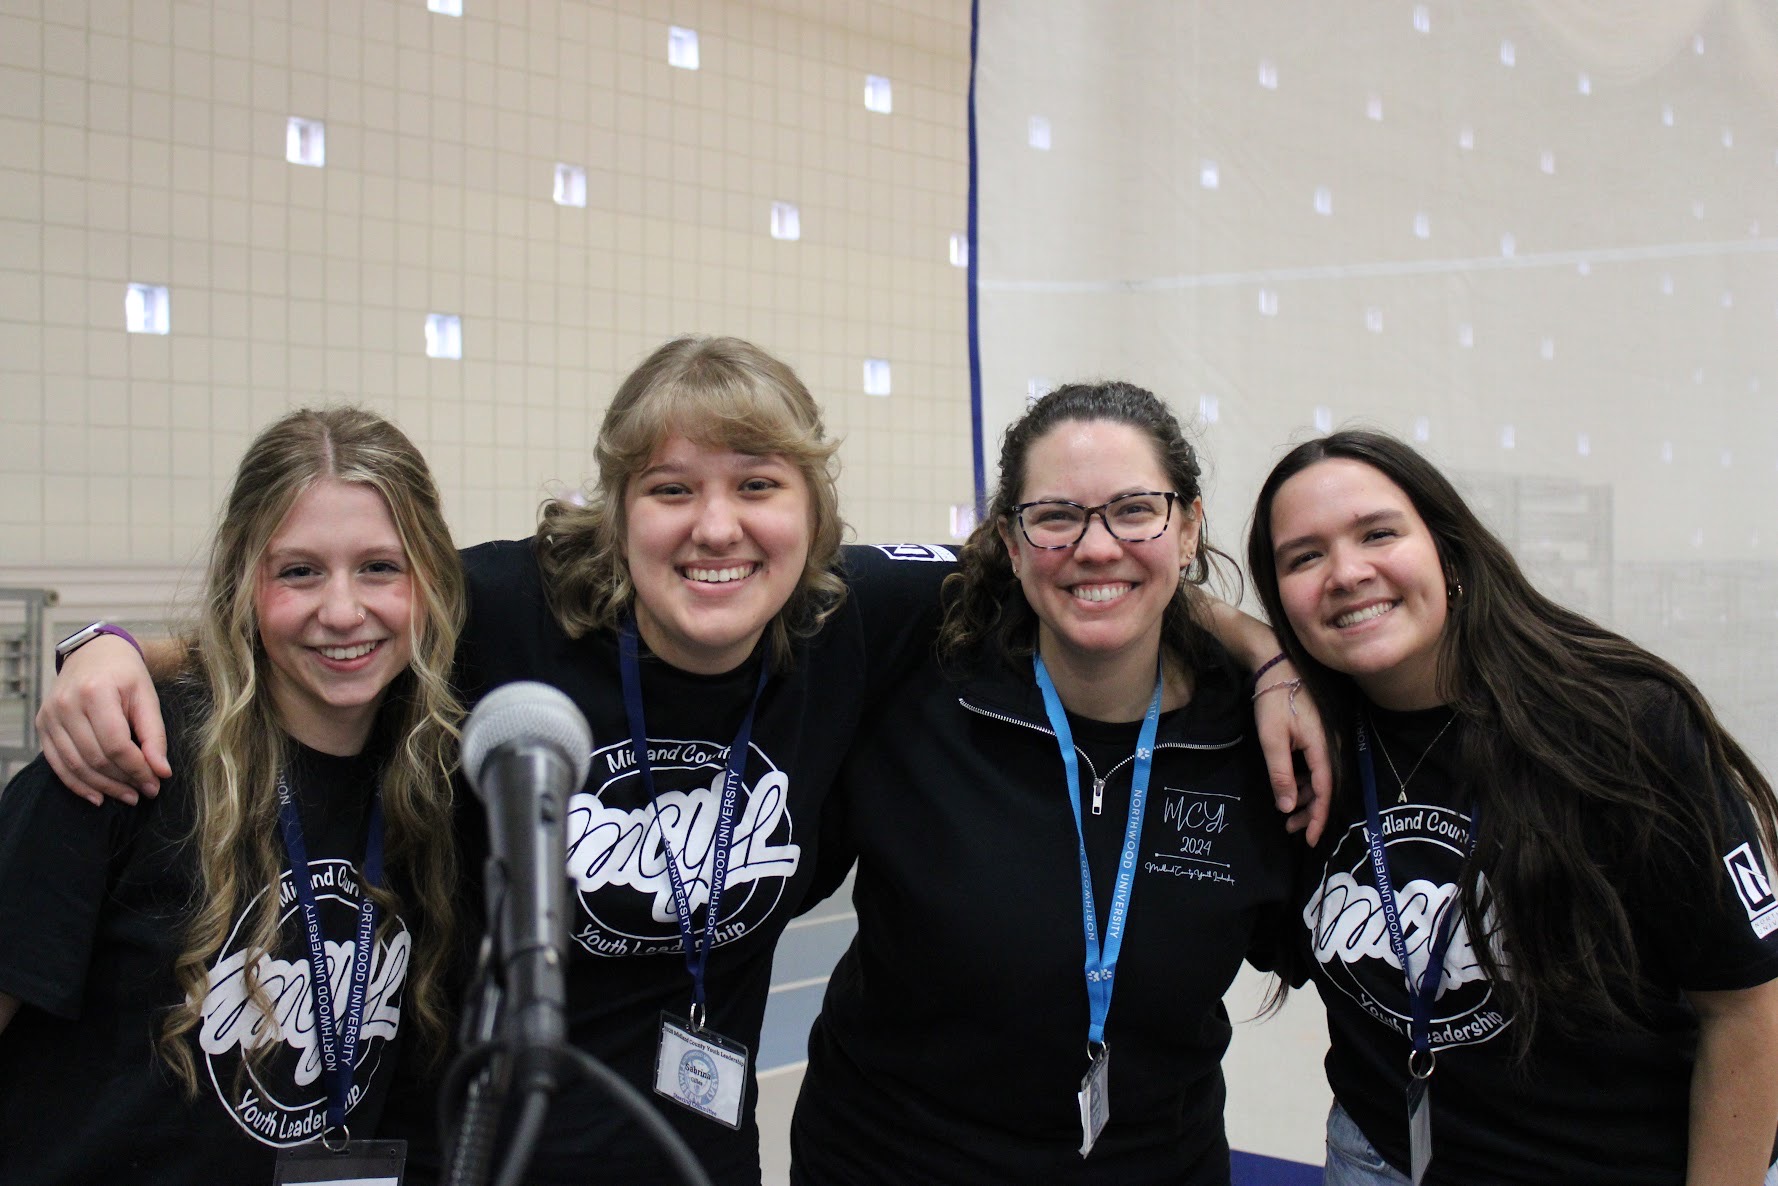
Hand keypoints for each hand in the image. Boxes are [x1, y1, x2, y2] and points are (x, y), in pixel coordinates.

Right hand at [33, 635, 168, 805]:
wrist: (94, 654)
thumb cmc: (125, 675)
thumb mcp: (147, 697)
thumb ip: (155, 735)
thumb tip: (162, 772)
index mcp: (95, 693)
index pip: (116, 745)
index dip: (137, 770)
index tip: (154, 784)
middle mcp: (66, 705)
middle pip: (95, 758)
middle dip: (122, 781)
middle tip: (143, 792)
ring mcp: (50, 716)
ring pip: (76, 765)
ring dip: (103, 787)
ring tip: (127, 796)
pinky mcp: (43, 725)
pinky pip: (58, 764)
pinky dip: (77, 784)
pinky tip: (98, 796)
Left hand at [1253, 658, 1331, 845]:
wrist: (1277, 665)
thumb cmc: (1273, 699)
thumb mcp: (1272, 739)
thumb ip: (1281, 774)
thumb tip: (1288, 807)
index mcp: (1323, 748)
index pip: (1326, 791)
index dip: (1319, 818)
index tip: (1310, 840)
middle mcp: (1331, 747)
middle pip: (1326, 788)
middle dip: (1310, 812)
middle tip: (1290, 830)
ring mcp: (1325, 741)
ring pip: (1321, 779)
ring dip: (1306, 798)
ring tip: (1286, 816)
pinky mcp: (1317, 737)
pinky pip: (1316, 767)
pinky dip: (1305, 782)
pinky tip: (1291, 790)